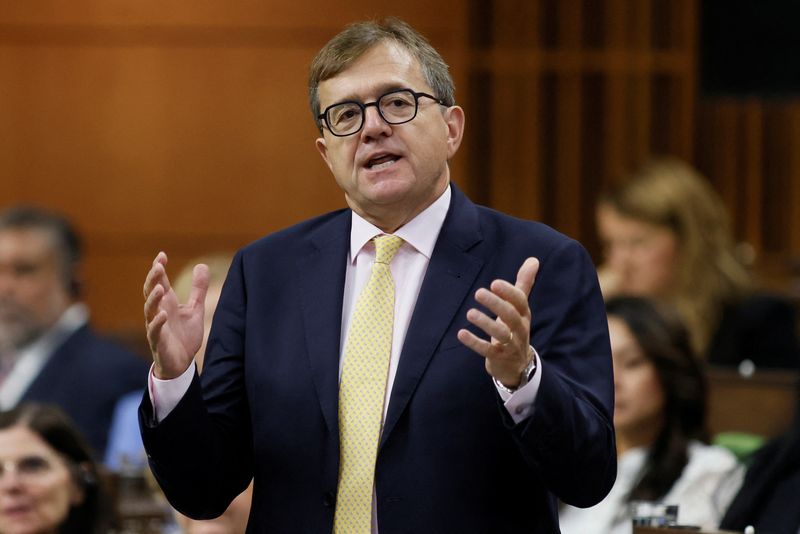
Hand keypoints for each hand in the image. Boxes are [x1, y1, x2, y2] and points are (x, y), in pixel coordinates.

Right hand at [143, 252, 208, 378]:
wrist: (182, 363)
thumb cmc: (185, 335)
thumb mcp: (195, 309)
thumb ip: (198, 290)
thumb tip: (202, 265)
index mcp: (167, 303)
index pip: (160, 282)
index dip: (159, 269)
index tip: (162, 255)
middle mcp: (158, 312)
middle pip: (150, 292)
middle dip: (153, 279)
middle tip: (158, 266)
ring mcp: (156, 326)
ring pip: (149, 310)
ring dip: (153, 298)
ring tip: (160, 288)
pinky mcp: (158, 342)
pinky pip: (154, 331)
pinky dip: (157, 322)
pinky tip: (162, 314)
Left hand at [457, 257, 538, 387]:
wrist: (518, 365)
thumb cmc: (515, 329)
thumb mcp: (521, 307)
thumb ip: (524, 284)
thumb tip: (533, 259)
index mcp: (523, 314)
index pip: (520, 301)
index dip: (508, 292)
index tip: (494, 283)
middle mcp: (519, 329)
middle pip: (510, 316)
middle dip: (496, 304)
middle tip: (478, 292)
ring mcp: (510, 344)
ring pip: (500, 334)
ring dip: (485, 323)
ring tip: (470, 313)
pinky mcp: (498, 357)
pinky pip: (487, 350)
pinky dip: (474, 342)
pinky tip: (461, 334)